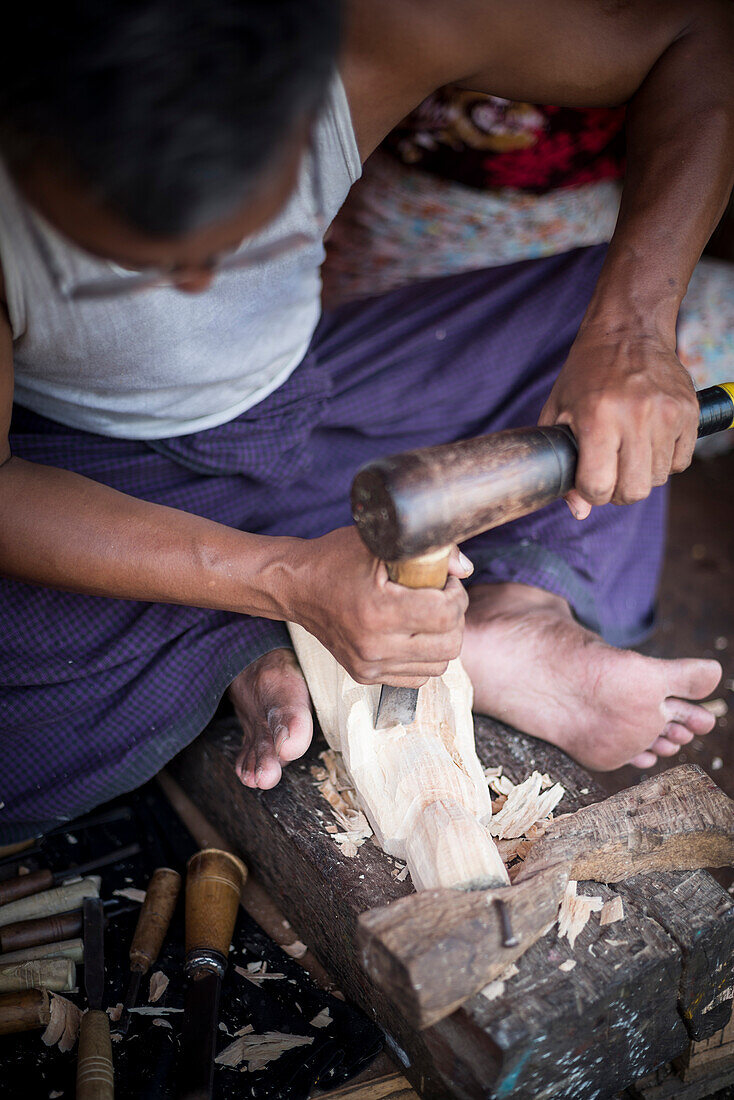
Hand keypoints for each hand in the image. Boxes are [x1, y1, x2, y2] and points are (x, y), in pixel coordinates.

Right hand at [284, 526, 471, 686]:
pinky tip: (413, 634)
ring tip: (428, 616)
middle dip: (455, 618)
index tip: (446, 582)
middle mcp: (373, 645)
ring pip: (439, 665)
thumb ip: (428, 551)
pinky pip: (418, 676)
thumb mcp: (380, 542)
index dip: (456, 595)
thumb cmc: (336, 558)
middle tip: (441, 598)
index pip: (446, 614)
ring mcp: (369, 665)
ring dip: (443, 639)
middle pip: (450, 645)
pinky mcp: (366, 676)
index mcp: (378, 610)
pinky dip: (424, 657)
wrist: (296, 587)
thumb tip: (465, 569)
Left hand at [539, 327, 698, 518]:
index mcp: (597, 418)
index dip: (589, 492)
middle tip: (610, 473)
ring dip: (641, 474)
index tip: (587, 480)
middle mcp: (635, 417)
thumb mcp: (559, 412)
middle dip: (617, 492)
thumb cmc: (586, 374)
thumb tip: (578, 510)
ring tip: (628, 449)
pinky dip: (665, 460)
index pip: (597, 486)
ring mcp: (666, 414)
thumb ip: (562, 462)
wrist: (628, 331)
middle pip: (633, 491)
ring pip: (657, 479)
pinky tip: (649, 440)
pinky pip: (681, 462)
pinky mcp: (689, 412)